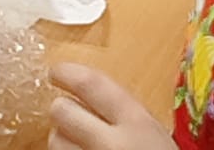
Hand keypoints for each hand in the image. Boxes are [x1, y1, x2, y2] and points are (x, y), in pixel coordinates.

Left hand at [49, 64, 172, 148]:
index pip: (90, 84)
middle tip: (66, 112)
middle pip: (63, 111)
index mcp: (137, 123)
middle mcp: (111, 144)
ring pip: (56, 142)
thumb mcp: (157, 135)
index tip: (56, 71)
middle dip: (61, 109)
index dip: (67, 73)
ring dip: (62, 139)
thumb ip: (130, 116)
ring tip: (77, 142)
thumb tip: (96, 100)